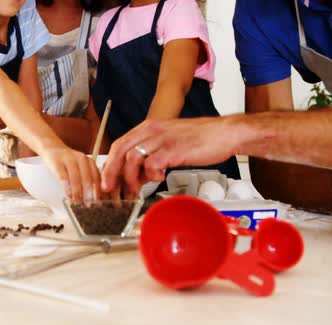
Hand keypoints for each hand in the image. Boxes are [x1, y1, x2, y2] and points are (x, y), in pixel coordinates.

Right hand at [41, 146, 101, 203]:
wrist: (52, 148)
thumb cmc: (68, 162)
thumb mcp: (81, 168)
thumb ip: (88, 179)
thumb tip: (95, 198)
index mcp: (89, 161)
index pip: (96, 177)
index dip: (97, 191)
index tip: (98, 202)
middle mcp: (81, 159)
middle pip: (87, 178)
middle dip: (88, 194)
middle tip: (88, 205)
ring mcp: (68, 159)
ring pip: (76, 178)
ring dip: (77, 193)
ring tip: (77, 202)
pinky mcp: (57, 162)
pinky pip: (63, 176)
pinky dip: (67, 187)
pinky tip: (68, 195)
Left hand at [102, 117, 241, 194]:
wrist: (225, 133)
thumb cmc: (200, 139)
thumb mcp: (169, 141)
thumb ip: (152, 152)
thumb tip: (138, 172)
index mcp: (149, 127)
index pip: (120, 143)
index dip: (110, 163)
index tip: (107, 179)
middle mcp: (152, 130)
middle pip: (120, 150)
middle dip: (111, 172)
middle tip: (110, 189)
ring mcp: (163, 139)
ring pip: (132, 158)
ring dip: (131, 177)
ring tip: (137, 188)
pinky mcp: (173, 149)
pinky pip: (152, 164)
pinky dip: (151, 175)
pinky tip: (159, 178)